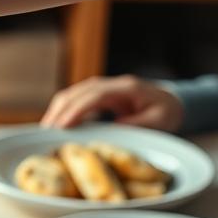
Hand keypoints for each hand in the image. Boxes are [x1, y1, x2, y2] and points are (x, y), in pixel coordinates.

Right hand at [40, 76, 183, 131]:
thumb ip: (135, 125)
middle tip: (44, 133)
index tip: (61, 126)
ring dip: (57, 111)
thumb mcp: (158, 122)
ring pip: (72, 94)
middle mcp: (112, 85)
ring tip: (45, 132)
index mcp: (127, 88)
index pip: (94, 95)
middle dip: (59, 111)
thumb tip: (109, 132)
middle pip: (77, 92)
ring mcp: (104, 88)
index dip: (76, 110)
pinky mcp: (99, 96)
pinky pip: (75, 100)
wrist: (173, 102)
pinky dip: (62, 112)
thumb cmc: (167, 113)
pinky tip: (55, 126)